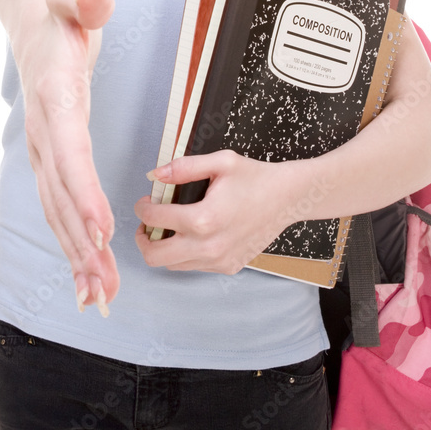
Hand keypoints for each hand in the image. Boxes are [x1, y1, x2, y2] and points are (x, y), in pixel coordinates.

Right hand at [18, 0, 119, 314]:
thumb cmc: (59, 15)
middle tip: (104, 286)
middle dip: (82, 243)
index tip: (101, 229)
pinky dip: (73, 242)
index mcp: (54, 98)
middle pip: (62, 195)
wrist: (31, 25)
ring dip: (78, 255)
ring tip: (98, 296)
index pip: (69, 150)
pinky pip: (60, 206)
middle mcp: (44, 132)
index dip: (83, 191)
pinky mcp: (50, 159)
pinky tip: (87, 273)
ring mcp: (43, 150)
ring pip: (58, 210)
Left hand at [134, 151, 295, 274]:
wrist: (288, 198)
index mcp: (203, 219)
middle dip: (144, 238)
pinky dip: (186, 253)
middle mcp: (209, 247)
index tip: (145, 201)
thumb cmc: (254, 177)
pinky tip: (195, 233)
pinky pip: (194, 266)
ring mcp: (219, 261)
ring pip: (172, 265)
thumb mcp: (220, 162)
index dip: (142, 208)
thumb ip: (183, 167)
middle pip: (154, 257)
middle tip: (148, 223)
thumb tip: (154, 175)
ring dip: (165, 247)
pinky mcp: (228, 267)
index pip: (154, 220)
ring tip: (172, 226)